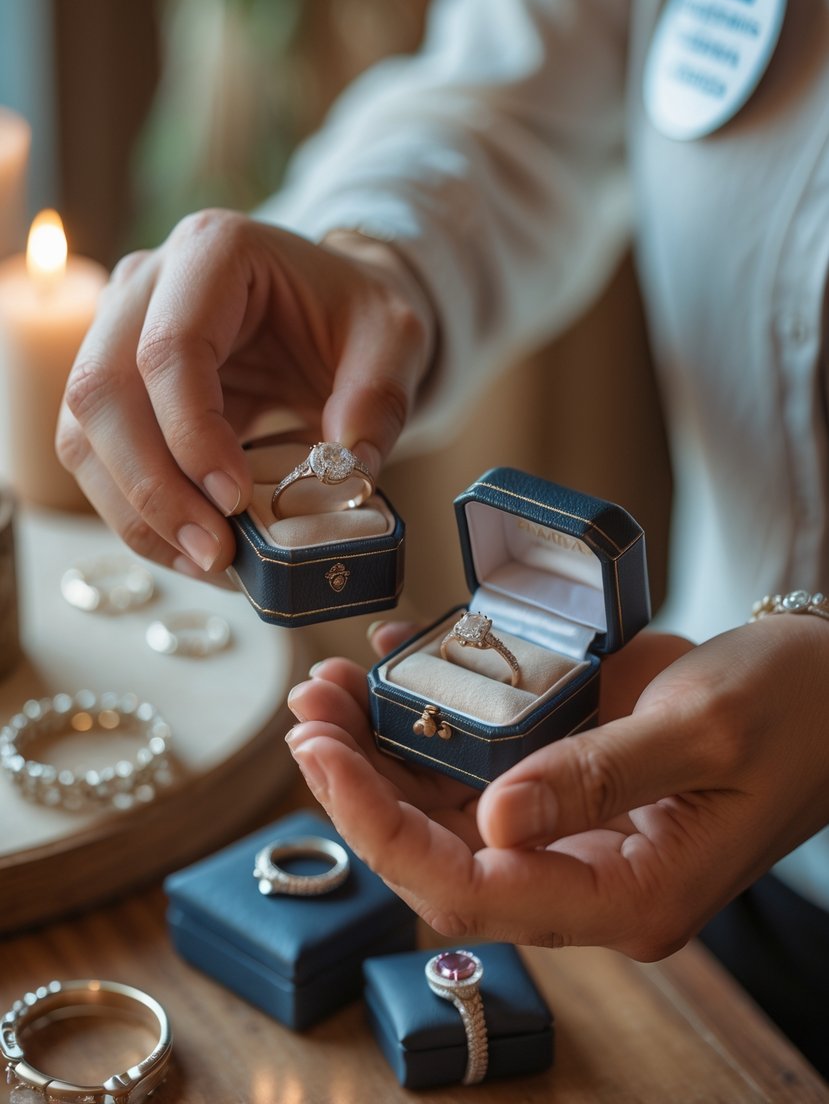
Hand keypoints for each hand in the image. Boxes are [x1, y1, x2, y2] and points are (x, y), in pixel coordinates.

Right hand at [56, 214, 431, 576]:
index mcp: (214, 251)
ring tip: (206, 560)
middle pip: (102, 391)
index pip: (169, 349)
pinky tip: (190, 548)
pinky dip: (137, 513)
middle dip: (150, 486)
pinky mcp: (115, 387)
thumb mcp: (394, 339)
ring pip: (83, 432)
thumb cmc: (354, 314)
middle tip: (213, 550)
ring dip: (135, 510)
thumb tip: (345, 473)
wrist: (332, 307)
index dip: (191, 434)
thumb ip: (378, 399)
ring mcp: (116, 333)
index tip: (233, 499)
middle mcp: (145, 284)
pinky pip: (97, 457)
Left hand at [286, 617, 828, 955]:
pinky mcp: (572, 787)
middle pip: (443, 854)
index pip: (473, 889)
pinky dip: (434, 721)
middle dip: (362, 784)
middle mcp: (590, 878)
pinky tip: (400, 666)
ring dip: (384, 751)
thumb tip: (490, 822)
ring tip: (330, 686)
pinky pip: (484, 767)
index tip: (319, 757)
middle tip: (308, 708)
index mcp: (630, 895)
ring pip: (451, 813)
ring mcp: (576, 834)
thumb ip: (597, 776)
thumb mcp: (701, 731)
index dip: (380, 829)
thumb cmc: (795, 707)